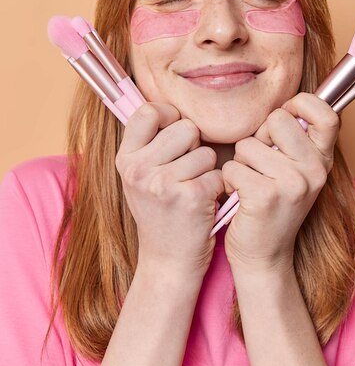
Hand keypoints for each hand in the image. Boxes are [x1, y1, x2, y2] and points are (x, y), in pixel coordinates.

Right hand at [115, 102, 224, 277]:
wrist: (167, 261)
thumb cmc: (159, 212)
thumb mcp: (139, 177)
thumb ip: (147, 143)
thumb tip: (166, 104)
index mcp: (125, 159)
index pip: (149, 111)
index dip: (169, 116)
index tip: (175, 132)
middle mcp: (139, 170)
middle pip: (186, 127)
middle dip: (194, 145)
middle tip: (186, 170)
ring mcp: (162, 184)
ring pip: (206, 151)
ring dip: (207, 169)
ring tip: (193, 188)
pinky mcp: (190, 198)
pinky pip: (217, 174)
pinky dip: (216, 188)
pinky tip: (203, 202)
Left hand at [221, 93, 339, 273]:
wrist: (263, 256)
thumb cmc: (271, 206)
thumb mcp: (295, 172)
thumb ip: (295, 140)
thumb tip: (287, 103)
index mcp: (323, 160)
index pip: (326, 113)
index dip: (302, 105)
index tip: (287, 116)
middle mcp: (314, 170)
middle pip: (277, 119)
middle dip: (259, 138)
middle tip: (261, 166)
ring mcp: (292, 183)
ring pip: (247, 145)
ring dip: (240, 163)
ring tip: (250, 185)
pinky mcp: (265, 196)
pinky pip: (232, 167)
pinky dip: (228, 181)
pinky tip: (239, 198)